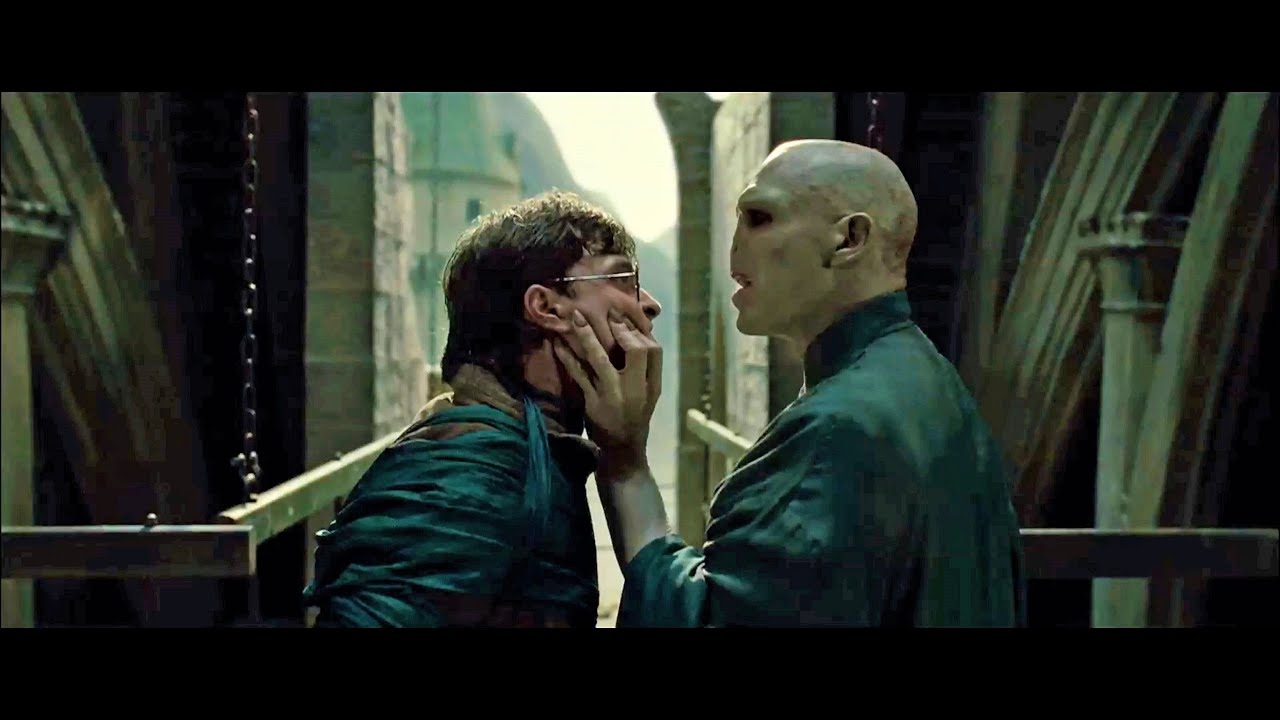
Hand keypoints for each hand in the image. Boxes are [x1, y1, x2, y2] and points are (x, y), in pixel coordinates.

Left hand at [553, 308, 661, 467]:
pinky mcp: (593, 403)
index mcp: (652, 385)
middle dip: (621, 329)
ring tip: (575, 317)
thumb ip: (645, 369)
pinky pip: (579, 375)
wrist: (623, 451)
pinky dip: (567, 358)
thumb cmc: (635, 417)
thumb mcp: (648, 394)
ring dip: (587, 335)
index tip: (624, 318)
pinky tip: (558, 344)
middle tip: (607, 312)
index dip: (639, 331)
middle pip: (636, 351)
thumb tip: (634, 333)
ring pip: (601, 358)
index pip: (653, 350)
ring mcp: (614, 395)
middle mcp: (636, 389)